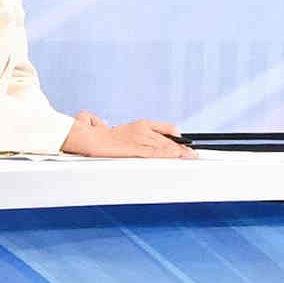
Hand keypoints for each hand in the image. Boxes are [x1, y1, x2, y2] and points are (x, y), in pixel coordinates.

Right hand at [64, 116, 194, 160]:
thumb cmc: (104, 137)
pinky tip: (175, 157)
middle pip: (169, 139)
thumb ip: (139, 135)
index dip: (179, 138)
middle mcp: (143, 129)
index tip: (187, 146)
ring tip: (190, 158)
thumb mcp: (125, 132)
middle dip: (183, 148)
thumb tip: (152, 143)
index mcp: (142, 124)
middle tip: (194, 155)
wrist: (90, 138)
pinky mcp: (134, 148)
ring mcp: (139, 138)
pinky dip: (166, 154)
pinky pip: (154, 152)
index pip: (168, 129)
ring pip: (164, 145)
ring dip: (179, 152)